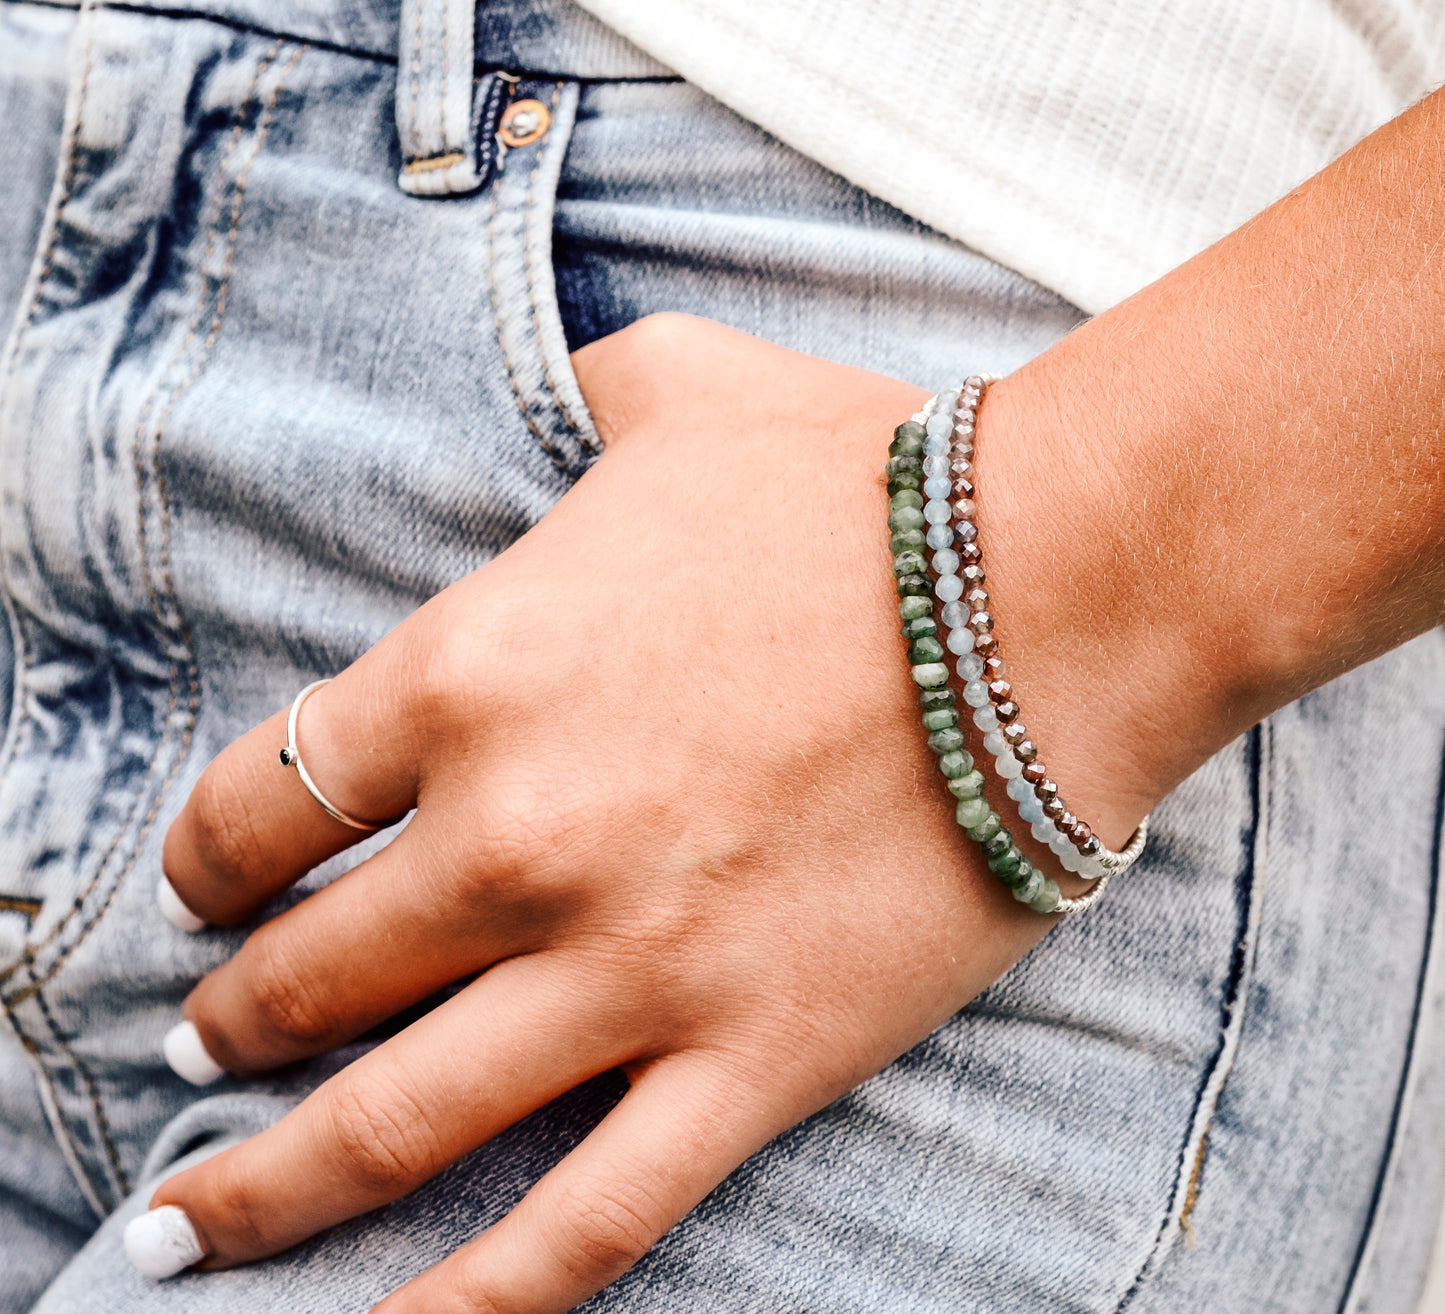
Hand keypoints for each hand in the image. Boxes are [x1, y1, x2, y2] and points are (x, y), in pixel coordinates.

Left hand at [148, 315, 1064, 1311]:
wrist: (1054, 589)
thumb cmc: (864, 486)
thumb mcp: (683, 391)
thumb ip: (588, 385)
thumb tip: (567, 379)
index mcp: (471, 678)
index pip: (265, 806)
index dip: (209, 866)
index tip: (207, 894)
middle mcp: (516, 840)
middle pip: (306, 975)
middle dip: (232, 1023)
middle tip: (204, 1048)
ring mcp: (630, 968)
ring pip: (396, 1121)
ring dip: (268, 1184)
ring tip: (193, 1220)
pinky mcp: (749, 1059)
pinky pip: (580, 1221)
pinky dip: (468, 1301)